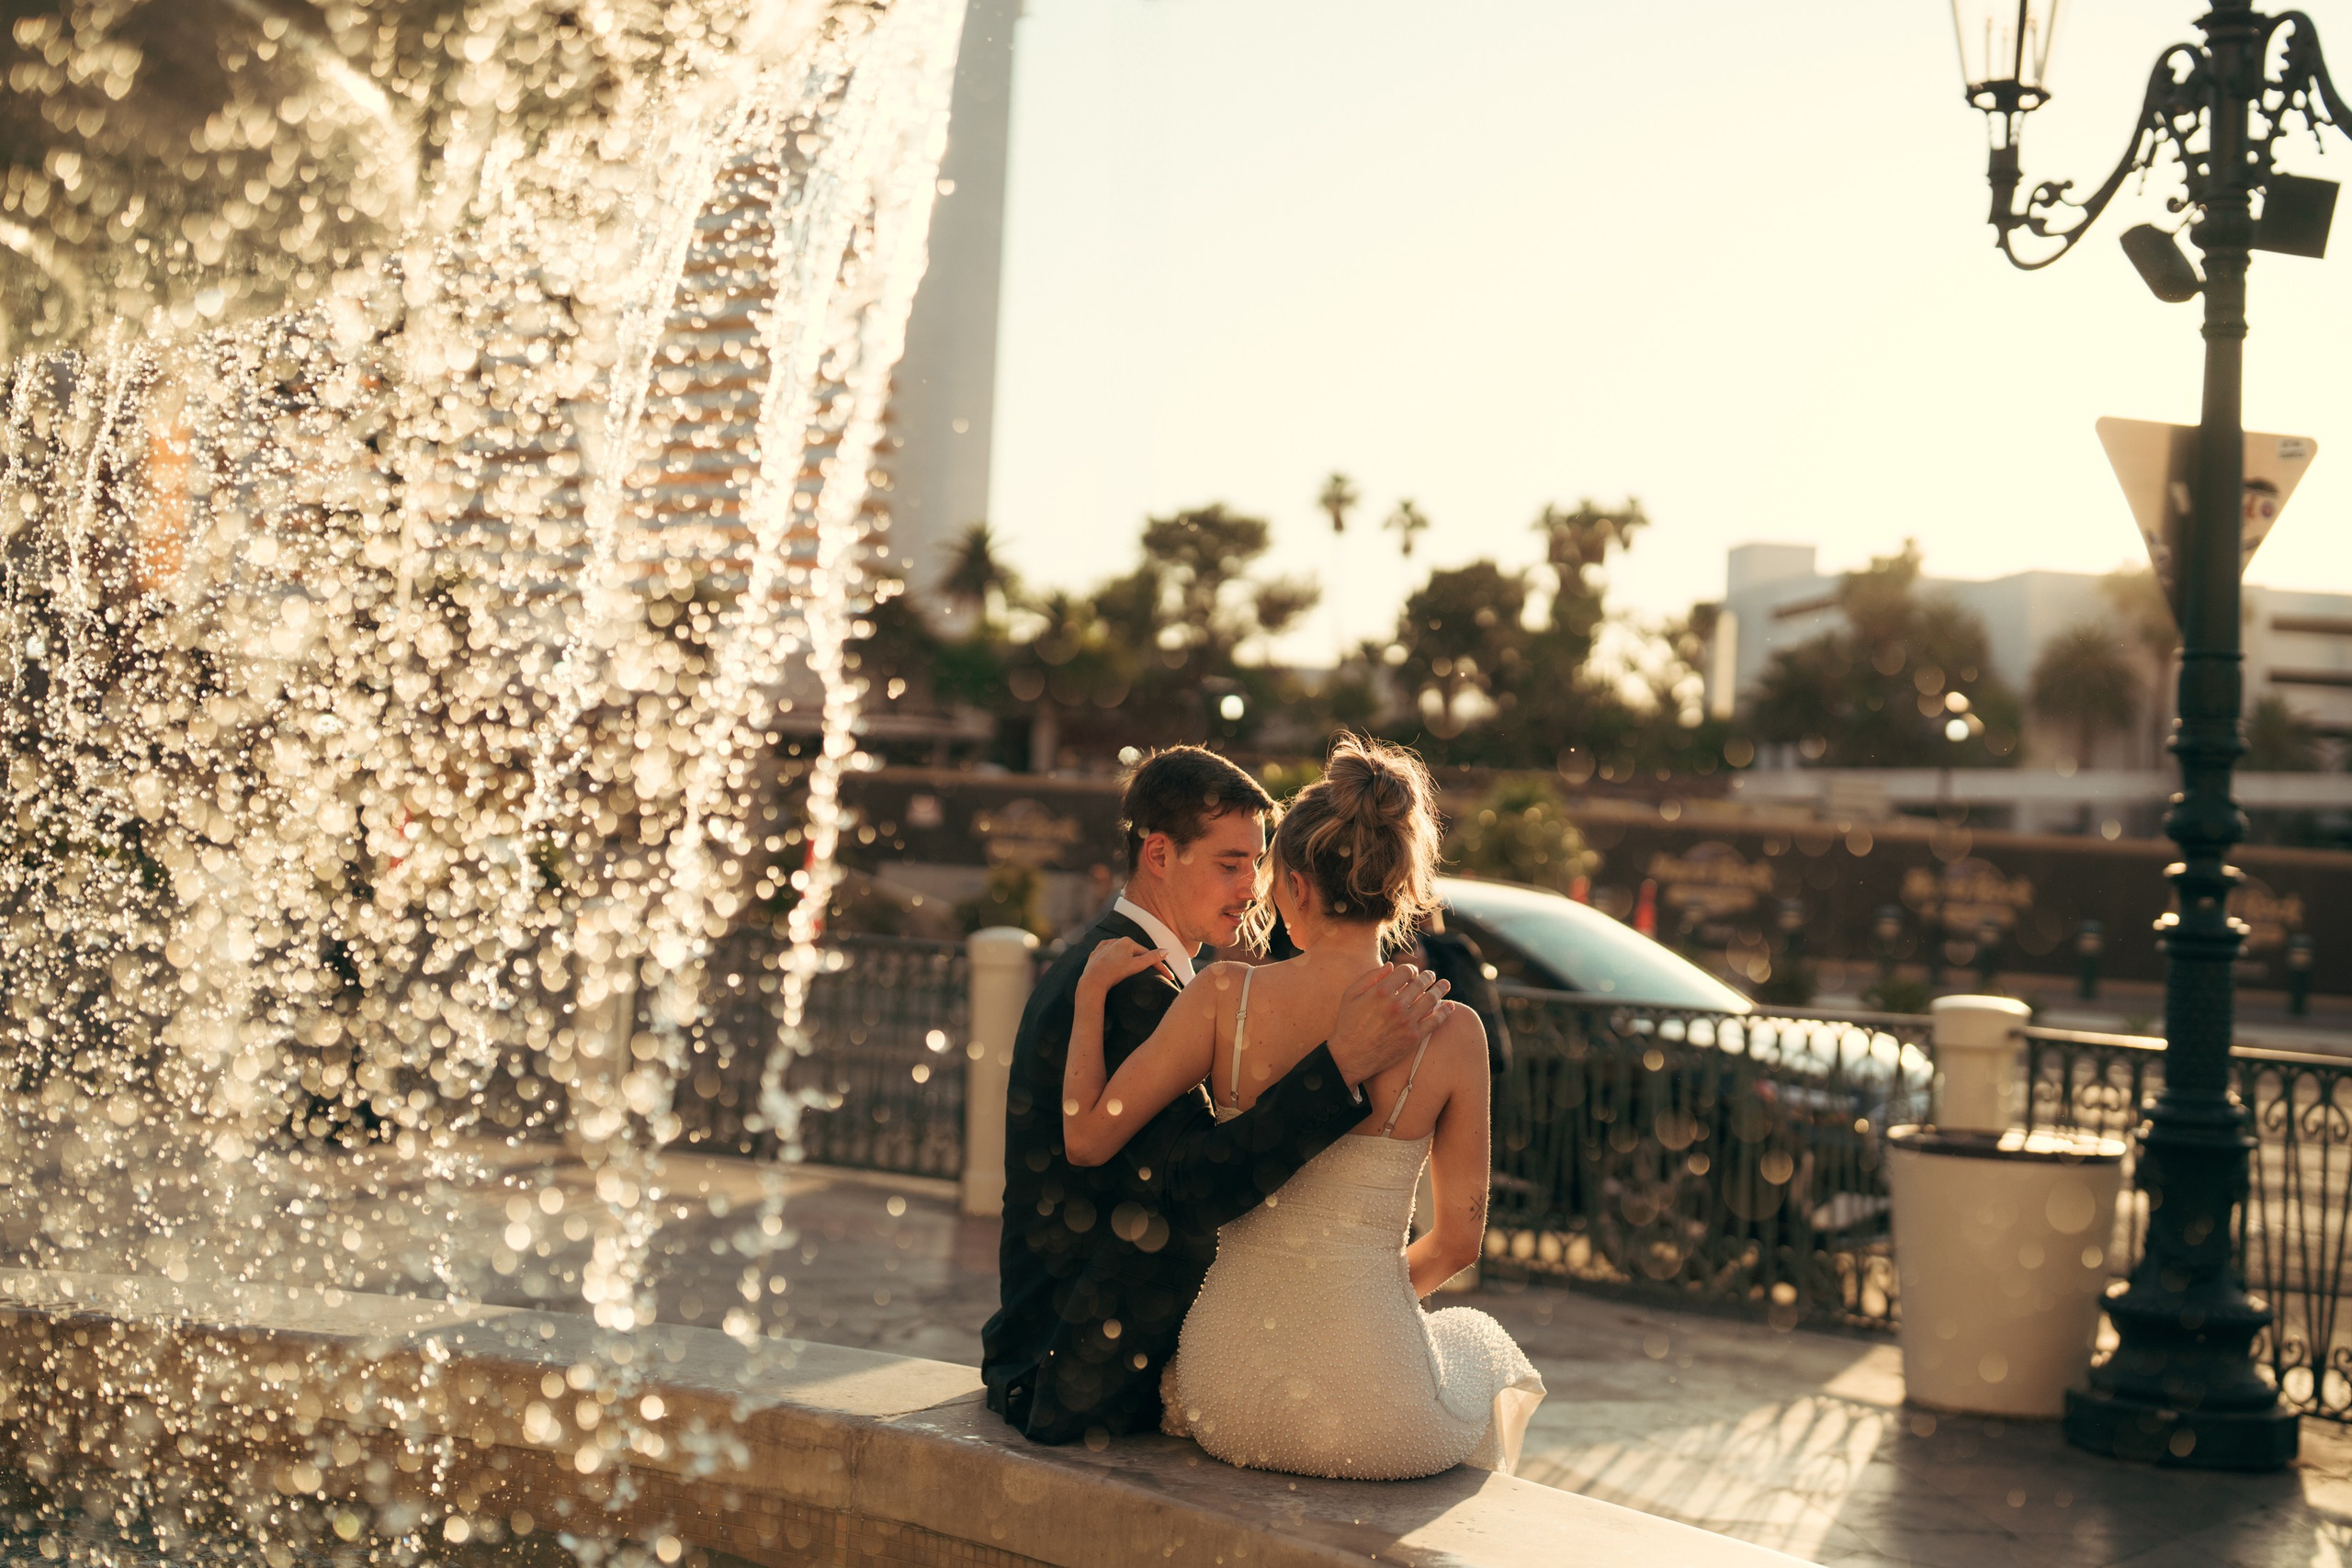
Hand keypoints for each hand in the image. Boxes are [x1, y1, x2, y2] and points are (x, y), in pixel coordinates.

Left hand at [1079, 936, 1169, 998]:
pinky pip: (1108, 956)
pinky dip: (1114, 961)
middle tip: (1151, 975)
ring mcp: (1104, 947)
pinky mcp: (1095, 954)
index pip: (1147, 954)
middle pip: (1134, 953)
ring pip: (1121, 954)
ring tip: (1133, 972)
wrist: (1092, 982)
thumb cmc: (1115, 973)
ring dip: (1129, 961)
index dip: (1158, 966)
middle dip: (1143, 963)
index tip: (1168, 977)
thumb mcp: (1137, 966)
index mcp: (1126, 941)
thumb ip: (1152, 958)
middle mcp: (1115, 940)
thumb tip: (1166, 950)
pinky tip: (1116, 966)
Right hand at [1328, 963, 1449, 1089]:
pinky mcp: (1413, 1038)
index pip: (1406, 971)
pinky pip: (1435, 1021)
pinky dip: (1445, 1012)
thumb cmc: (1348, 1024)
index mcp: (1381, 991)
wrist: (1350, 1058)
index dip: (1411, 970)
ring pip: (1431, 999)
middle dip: (1428, 977)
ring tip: (1445, 985)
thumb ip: (1370, 977)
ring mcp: (1406, 1022)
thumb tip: (1391, 965)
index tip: (1413, 973)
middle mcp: (1396, 1004)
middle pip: (1420, 983)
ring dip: (1441, 989)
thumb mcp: (1351, 995)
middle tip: (1432, 976)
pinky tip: (1450, 1006)